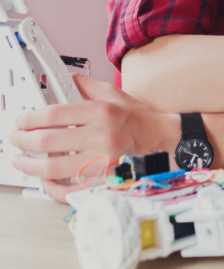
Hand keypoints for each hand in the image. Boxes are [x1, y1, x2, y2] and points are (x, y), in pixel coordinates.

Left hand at [8, 75, 179, 202]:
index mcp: (102, 112)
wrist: (163, 138)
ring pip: (53, 168)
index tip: (21, 121)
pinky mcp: (106, 180)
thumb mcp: (113, 93)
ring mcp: (104, 161)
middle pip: (47, 142)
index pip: (53, 115)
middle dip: (22, 141)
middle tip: (15, 139)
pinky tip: (44, 180)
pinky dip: (52, 187)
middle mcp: (103, 136)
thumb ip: (84, 85)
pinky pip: (71, 189)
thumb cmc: (137, 118)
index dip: (29, 119)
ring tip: (20, 160)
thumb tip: (59, 79)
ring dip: (29, 165)